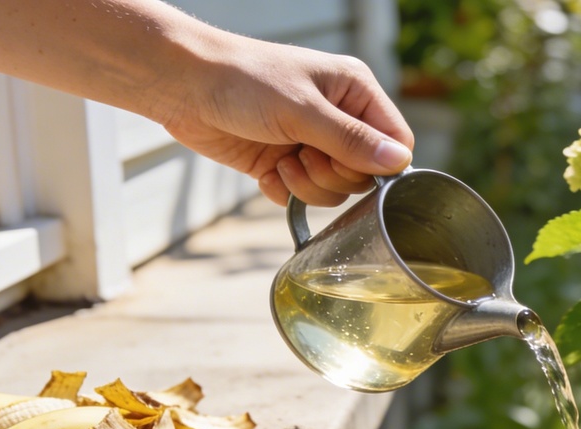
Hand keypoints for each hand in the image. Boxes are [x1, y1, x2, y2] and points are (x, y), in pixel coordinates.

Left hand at [160, 38, 413, 206]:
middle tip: (303, 156)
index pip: (396, 141)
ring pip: (334, 190)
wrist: (182, 85)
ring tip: (280, 162)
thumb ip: (351, 140)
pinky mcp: (284, 163)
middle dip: (333, 176)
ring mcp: (311, 142)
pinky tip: (265, 170)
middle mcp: (338, 117)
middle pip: (364, 174)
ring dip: (307, 186)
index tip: (346, 163)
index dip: (378, 165)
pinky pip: (303, 196)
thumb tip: (398, 163)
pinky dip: (284, 191)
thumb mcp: (302, 110)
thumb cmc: (242, 80)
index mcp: (354, 91)